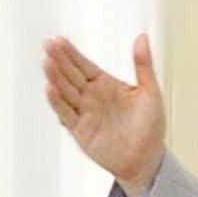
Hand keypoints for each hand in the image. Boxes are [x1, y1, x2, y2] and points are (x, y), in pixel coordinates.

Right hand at [42, 34, 165, 196]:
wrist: (147, 159)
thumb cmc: (150, 127)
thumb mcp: (150, 91)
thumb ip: (143, 64)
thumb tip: (141, 38)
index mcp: (106, 85)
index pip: (84, 65)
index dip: (71, 53)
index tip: (59, 40)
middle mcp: (92, 97)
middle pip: (71, 75)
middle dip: (59, 60)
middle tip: (48, 45)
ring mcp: (84, 113)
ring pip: (65, 91)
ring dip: (55, 77)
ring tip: (47, 63)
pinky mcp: (80, 130)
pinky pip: (66, 114)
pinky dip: (57, 102)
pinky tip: (50, 89)